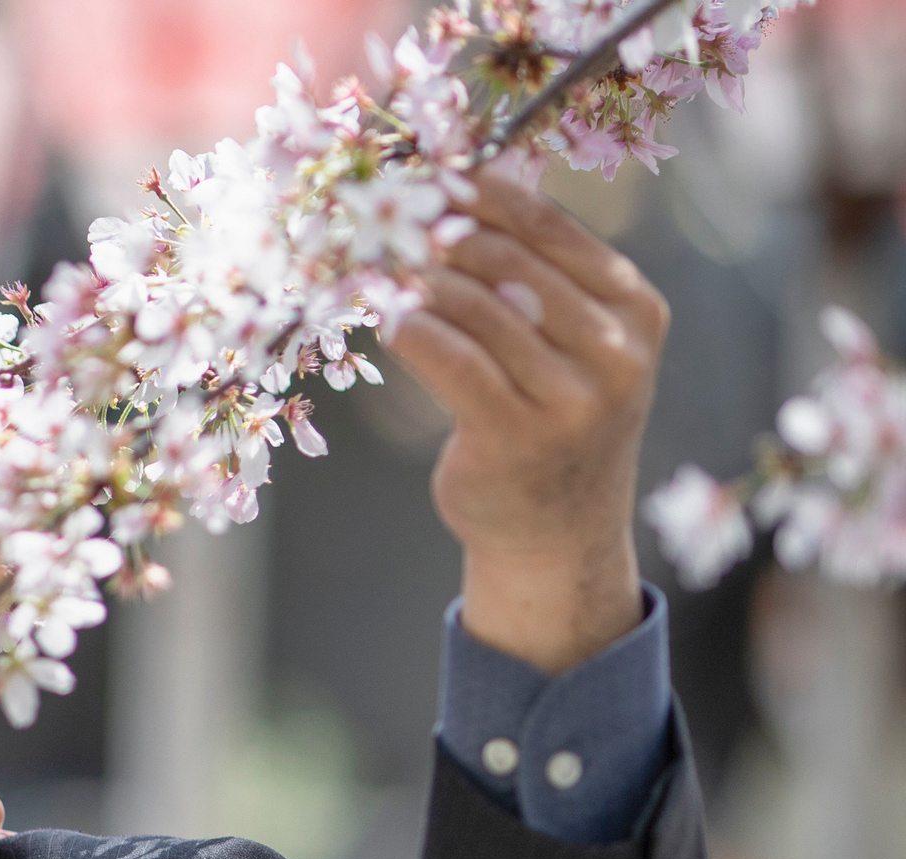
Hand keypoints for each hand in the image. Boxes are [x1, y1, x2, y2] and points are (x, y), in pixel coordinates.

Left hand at [383, 167, 666, 673]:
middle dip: (441, 234)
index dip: (486, 194)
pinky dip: (409, 328)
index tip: (434, 173)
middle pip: (510, 261)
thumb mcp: (574, 345)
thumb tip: (463, 187)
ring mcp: (570, 397)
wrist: (557, 531)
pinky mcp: (516, 435)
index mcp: (637, 309)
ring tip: (376, 265)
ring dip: (415, 279)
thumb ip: (538, 278)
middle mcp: (616, 350)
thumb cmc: (553, 420)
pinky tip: (384, 318)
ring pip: (474, 307)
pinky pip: (449, 358)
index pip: (553, 228)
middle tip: (388, 218)